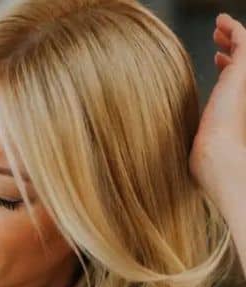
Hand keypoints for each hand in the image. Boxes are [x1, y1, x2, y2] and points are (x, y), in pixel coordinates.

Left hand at [190, 13, 245, 214]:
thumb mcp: (191, 135)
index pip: (235, 80)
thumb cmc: (200, 156)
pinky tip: (220, 21)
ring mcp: (243, 82)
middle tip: (217, 39)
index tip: (216, 58)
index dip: (227, 66)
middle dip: (230, 47)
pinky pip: (244, 38)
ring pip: (244, 49)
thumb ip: (184, 127)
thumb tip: (157, 129)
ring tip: (218, 30)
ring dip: (231, 36)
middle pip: (240, 63)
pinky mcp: (241, 71)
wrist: (215, 156)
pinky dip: (233, 27)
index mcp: (233, 106)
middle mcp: (241, 93)